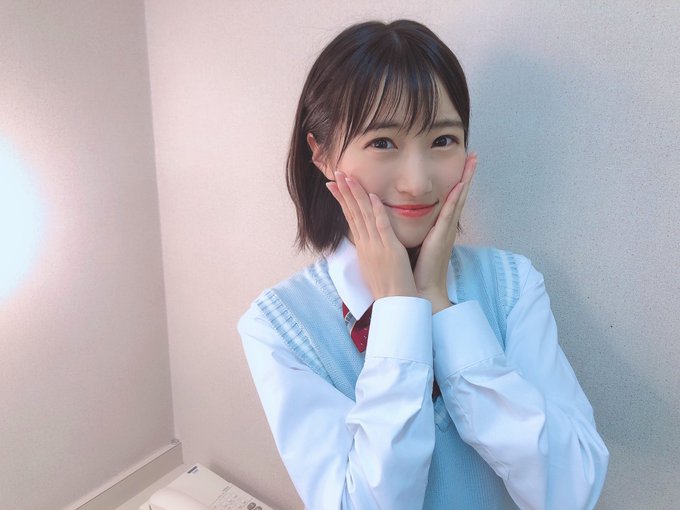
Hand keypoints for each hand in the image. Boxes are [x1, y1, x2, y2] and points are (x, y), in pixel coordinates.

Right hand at [326, 172, 417, 299]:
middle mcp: (366, 244)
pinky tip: (372, 197)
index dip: (342, 200)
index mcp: (362, 247)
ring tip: (349, 178)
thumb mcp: (374, 265)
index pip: (350, 218)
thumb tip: (367, 238)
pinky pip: (382, 227)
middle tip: (336, 173)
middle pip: (353, 213)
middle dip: (344, 191)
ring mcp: (376, 246)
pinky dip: (377, 211)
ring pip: (364, 216)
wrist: (395, 303)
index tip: (334, 185)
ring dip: (356, 195)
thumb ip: (371, 249)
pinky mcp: (390, 249)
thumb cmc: (388, 286)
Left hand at [413, 152, 477, 302]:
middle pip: (459, 194)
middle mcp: (446, 226)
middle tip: (474, 155)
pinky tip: (460, 185)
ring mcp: (446, 230)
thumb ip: (420, 230)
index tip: (463, 163)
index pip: (450, 198)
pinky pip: (449, 214)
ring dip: (466, 179)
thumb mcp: (419, 243)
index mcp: (440, 227)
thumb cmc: (417, 269)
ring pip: (458, 199)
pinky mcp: (441, 236)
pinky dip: (455, 199)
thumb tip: (410, 218)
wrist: (421, 289)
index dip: (458, 180)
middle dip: (467, 174)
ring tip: (472, 161)